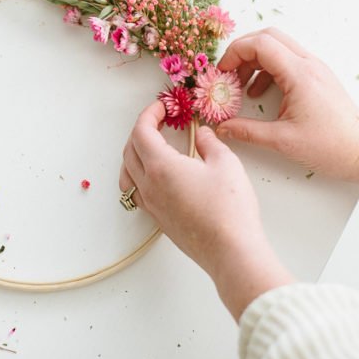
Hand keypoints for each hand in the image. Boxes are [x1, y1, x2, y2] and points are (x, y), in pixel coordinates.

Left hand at [119, 102, 291, 319]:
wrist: (231, 252)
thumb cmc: (229, 208)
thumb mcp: (226, 164)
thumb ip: (210, 143)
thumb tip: (202, 134)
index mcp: (160, 167)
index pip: (141, 132)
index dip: (149, 114)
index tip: (163, 106)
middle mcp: (148, 186)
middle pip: (129, 150)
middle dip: (141, 130)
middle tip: (161, 121)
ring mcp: (151, 205)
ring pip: (127, 172)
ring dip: (134, 153)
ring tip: (154, 145)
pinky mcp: (159, 220)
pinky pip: (136, 191)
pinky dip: (138, 175)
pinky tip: (157, 174)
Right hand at [216, 28, 358, 187]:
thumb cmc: (329, 147)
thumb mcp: (282, 141)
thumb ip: (247, 131)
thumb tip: (222, 128)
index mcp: (299, 74)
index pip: (260, 43)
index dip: (235, 52)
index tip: (222, 72)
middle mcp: (308, 64)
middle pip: (268, 36)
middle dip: (242, 50)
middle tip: (228, 72)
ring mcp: (315, 68)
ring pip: (278, 46)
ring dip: (255, 59)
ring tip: (241, 85)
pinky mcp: (317, 77)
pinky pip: (287, 60)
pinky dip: (268, 69)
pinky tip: (260, 92)